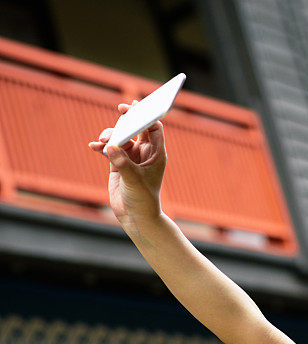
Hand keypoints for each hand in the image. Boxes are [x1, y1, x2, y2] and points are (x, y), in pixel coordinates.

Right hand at [88, 101, 166, 226]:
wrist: (135, 216)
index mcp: (156, 153)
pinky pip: (109, 148)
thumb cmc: (143, 199)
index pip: (154, 128)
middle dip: (128, 119)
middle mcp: (144, 153)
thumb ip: (122, 163)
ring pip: (120, 137)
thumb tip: (110, 147)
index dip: (146, 115)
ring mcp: (130, 158)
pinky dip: (101, 146)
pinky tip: (94, 146)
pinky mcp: (117, 164)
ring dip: (111, 135)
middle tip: (120, 109)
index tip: (135, 106)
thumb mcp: (134, 180)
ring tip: (103, 140)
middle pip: (136, 127)